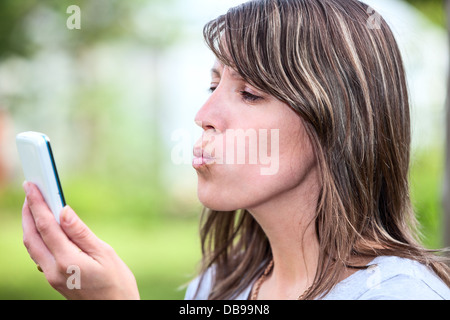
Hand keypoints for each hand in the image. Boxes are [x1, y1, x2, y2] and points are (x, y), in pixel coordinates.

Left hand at [22, 182, 139, 299]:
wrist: (116, 310)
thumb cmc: (117, 283)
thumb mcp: (104, 253)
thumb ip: (80, 232)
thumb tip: (64, 211)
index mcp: (67, 261)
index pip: (46, 226)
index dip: (37, 203)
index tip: (31, 186)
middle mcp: (53, 270)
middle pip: (32, 236)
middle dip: (28, 212)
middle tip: (29, 191)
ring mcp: (51, 277)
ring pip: (32, 247)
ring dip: (30, 224)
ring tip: (34, 205)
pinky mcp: (54, 280)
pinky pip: (38, 255)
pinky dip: (36, 237)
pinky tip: (44, 229)